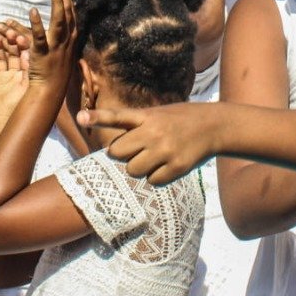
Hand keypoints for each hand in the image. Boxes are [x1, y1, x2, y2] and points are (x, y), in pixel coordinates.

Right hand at [0, 30, 30, 121]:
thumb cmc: (18, 106)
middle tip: (6, 31)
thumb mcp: (27, 86)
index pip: (23, 54)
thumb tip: (31, 51)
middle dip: (8, 42)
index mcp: (24, 75)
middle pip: (10, 54)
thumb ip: (28, 69)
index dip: (20, 44)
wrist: (2, 124)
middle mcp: (12, 75)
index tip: (19, 34)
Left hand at [26, 0, 79, 88]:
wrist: (50, 90)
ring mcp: (57, 46)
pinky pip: (40, 36)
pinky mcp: (43, 53)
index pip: (70, 11)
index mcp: (71, 36)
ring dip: (56, 1)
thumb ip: (57, 33)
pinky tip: (33, 10)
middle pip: (66, 10)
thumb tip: (53, 19)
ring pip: (59, 20)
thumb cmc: (54, 70)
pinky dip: (37, 23)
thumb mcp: (61, 49)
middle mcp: (67, 39)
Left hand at [79, 103, 216, 184]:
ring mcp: (165, 150)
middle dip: (123, 154)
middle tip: (138, 149)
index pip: (117, 117)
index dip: (98, 117)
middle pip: (118, 152)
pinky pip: (152, 181)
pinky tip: (167, 165)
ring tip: (153, 157)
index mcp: (147, 116)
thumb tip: (112, 152)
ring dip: (138, 168)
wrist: (213, 126)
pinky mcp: (176, 167)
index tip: (81, 117)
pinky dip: (156, 177)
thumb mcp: (157, 114)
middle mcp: (154, 132)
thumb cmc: (179, 120)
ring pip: (132, 170)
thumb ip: (135, 126)